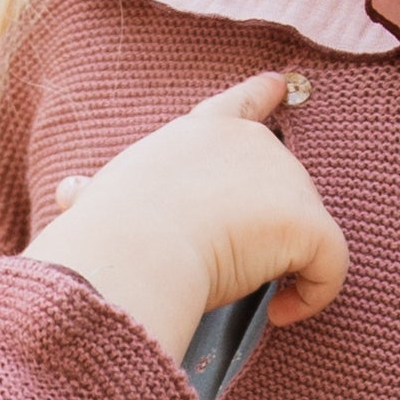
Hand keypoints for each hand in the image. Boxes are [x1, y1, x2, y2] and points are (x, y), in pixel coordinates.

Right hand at [22, 75, 348, 359]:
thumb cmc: (107, 228)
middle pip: (280, 189)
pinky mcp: (308, 223)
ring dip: (280, 268)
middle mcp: (251, 143)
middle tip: (220, 266)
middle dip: (262, 231)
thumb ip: (95, 192)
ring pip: (303, 233)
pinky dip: (313, 295)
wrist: (134, 244)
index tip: (279, 85)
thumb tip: (69, 192)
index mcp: (200, 134)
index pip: (237, 107)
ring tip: (236, 291)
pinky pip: (330, 268)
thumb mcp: (99, 196)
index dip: (259, 96)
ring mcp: (285, 179)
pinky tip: (281, 314)